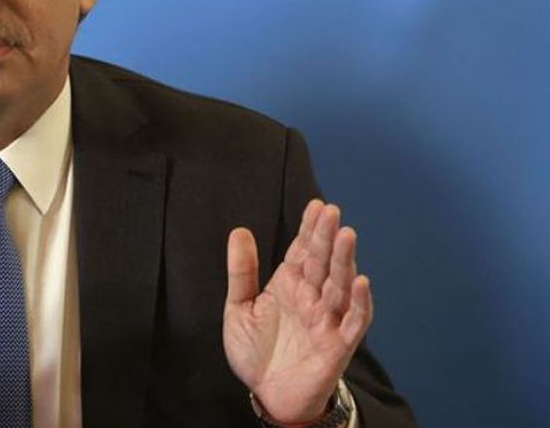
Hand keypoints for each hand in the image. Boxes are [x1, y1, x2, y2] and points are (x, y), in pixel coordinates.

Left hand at [223, 200, 371, 424]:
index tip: (316, 205)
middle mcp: (312, 298)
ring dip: (345, 260)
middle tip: (331, 210)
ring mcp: (327, 319)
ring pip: (341, 284)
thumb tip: (239, 231)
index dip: (309, 229)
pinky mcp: (338, 344)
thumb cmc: (256, 353)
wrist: (267, 395)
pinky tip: (362, 281)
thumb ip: (241, 272)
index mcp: (289, 286)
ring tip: (346, 235)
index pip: (302, 251)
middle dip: (326, 237)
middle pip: (323, 262)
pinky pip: (355, 321)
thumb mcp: (239, 308)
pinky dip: (361, 302)